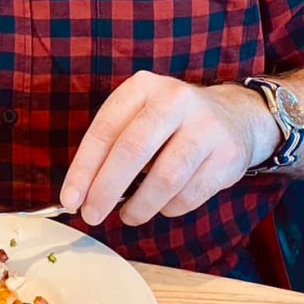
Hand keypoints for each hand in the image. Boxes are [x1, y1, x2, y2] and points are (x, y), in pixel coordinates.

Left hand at [60, 71, 277, 225]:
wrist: (234, 116)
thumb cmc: (170, 123)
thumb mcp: (138, 116)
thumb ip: (112, 146)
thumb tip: (82, 192)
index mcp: (142, 87)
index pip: (104, 131)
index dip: (84, 169)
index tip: (70, 199)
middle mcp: (174, 100)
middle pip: (132, 150)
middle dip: (106, 189)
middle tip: (92, 215)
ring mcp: (205, 125)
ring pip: (165, 176)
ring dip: (141, 205)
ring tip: (128, 216)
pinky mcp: (229, 153)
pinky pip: (192, 192)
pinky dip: (171, 207)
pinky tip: (162, 207)